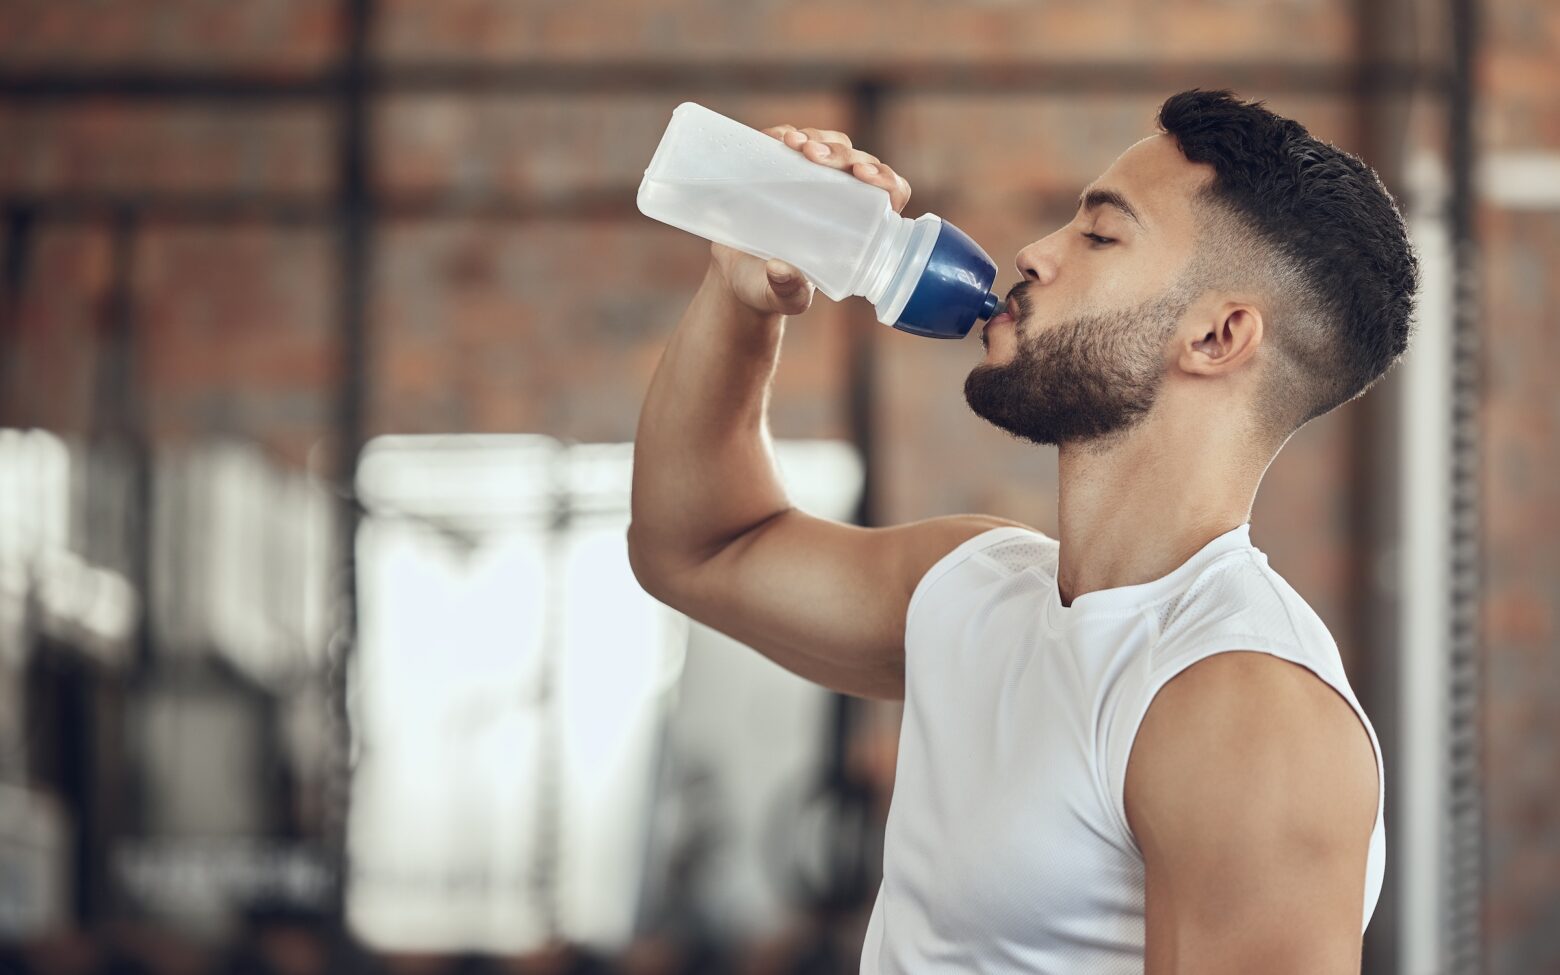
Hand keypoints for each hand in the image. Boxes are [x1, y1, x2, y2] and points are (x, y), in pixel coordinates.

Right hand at [707, 125, 913, 316]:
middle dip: (841, 154)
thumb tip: (780, 270)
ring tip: (794, 144)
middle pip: (859, 163)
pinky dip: (787, 133)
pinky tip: (776, 138)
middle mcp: (842, 199)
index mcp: (857, 229)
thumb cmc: (768, 289)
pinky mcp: (783, 167)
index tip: (863, 176)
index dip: (885, 180)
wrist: (735, 274)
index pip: (889, 196)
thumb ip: (787, 291)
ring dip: (818, 138)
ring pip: (832, 143)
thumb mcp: (780, 297)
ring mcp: (814, 179)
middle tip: (813, 155)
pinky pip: (794, 139)